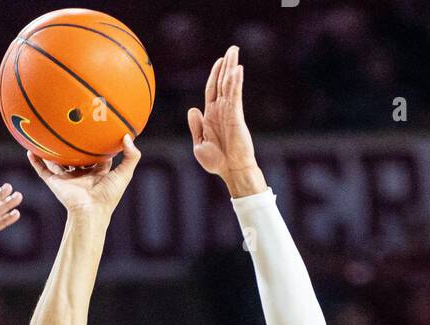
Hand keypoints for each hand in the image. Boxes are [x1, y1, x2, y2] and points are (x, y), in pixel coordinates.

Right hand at [27, 135, 140, 217]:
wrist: (90, 211)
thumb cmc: (109, 195)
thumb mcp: (125, 173)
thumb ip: (132, 155)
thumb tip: (127, 136)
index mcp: (97, 173)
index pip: (96, 157)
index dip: (96, 145)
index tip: (94, 129)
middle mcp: (81, 175)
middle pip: (75, 157)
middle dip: (72, 146)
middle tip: (69, 126)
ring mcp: (67, 179)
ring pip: (57, 162)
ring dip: (51, 152)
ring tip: (45, 136)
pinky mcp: (55, 183)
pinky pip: (42, 170)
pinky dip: (36, 161)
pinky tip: (29, 150)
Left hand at [187, 46, 264, 195]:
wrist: (230, 170)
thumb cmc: (216, 161)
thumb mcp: (199, 144)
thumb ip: (196, 127)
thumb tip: (192, 109)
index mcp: (211, 115)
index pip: (213, 89)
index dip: (216, 74)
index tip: (220, 61)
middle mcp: (221, 110)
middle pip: (223, 82)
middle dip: (227, 65)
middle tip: (233, 48)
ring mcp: (229, 112)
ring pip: (229, 85)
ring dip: (231, 67)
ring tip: (235, 51)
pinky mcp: (236, 116)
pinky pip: (234, 96)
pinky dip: (235, 82)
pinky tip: (237, 70)